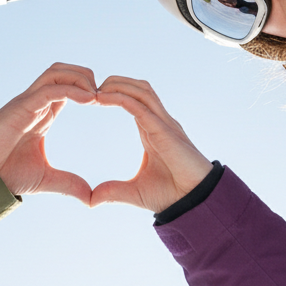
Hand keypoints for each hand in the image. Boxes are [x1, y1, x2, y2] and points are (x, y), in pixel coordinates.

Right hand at [0, 62, 97, 201]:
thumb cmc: (6, 174)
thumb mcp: (46, 179)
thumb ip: (68, 184)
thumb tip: (89, 198)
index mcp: (43, 113)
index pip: (68, 87)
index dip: (88, 89)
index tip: (106, 104)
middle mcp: (35, 103)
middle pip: (64, 71)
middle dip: (86, 76)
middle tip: (104, 96)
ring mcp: (27, 102)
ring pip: (56, 72)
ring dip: (80, 78)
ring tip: (96, 96)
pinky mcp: (21, 106)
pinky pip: (49, 88)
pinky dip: (71, 89)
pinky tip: (89, 100)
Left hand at [90, 76, 212, 212]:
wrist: (195, 203)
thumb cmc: (172, 195)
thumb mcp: (134, 192)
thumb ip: (113, 191)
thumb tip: (91, 200)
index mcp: (153, 131)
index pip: (136, 100)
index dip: (115, 93)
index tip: (92, 98)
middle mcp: (160, 123)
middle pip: (139, 88)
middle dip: (116, 82)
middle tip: (90, 87)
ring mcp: (164, 125)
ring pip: (142, 91)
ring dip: (118, 84)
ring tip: (96, 89)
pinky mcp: (164, 131)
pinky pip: (140, 107)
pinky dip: (120, 98)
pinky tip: (102, 98)